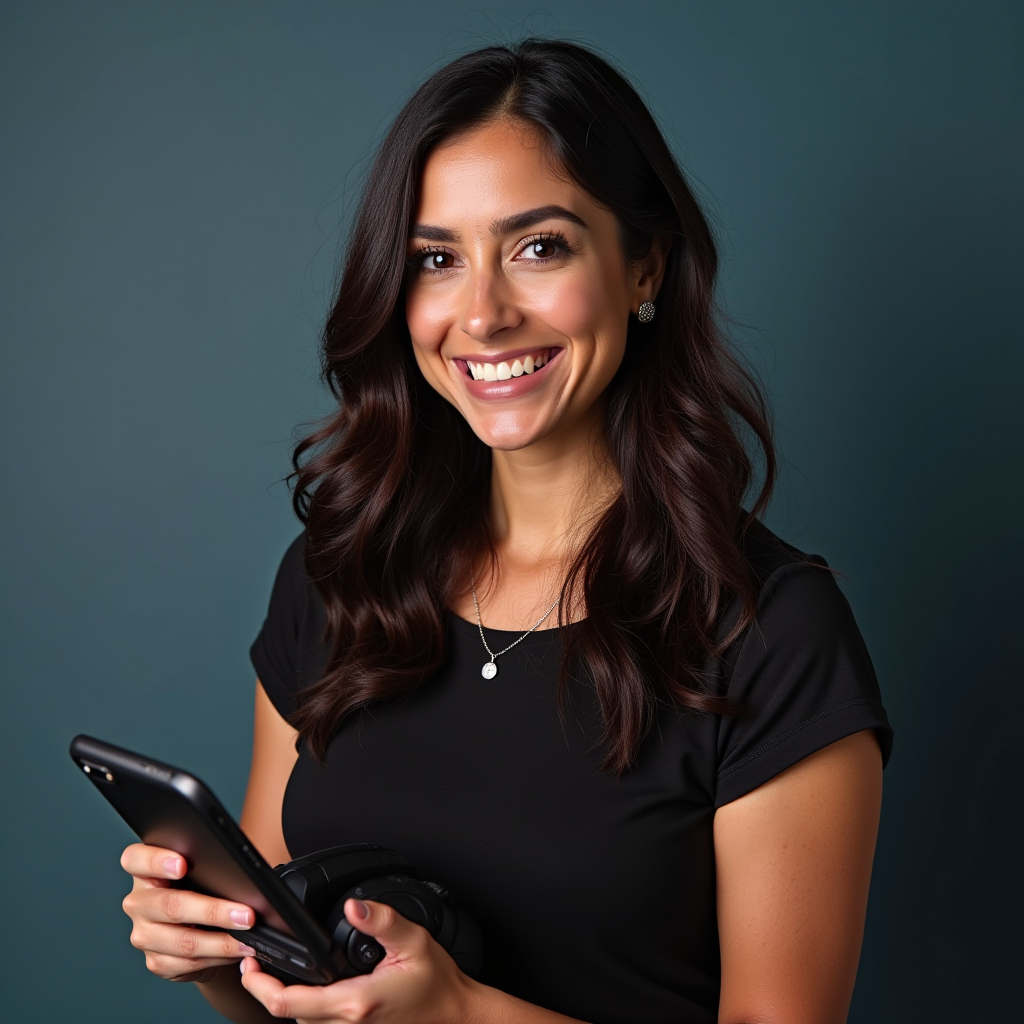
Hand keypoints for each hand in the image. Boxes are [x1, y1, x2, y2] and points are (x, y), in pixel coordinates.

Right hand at [120, 842, 257, 982]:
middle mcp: (139, 902)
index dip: (156, 861)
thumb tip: (240, 867)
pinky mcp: (156, 961)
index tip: (182, 865)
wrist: (202, 925)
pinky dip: (218, 957)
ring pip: (182, 941)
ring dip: (221, 942)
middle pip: (168, 905)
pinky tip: (237, 951)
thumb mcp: (204, 868)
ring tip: (248, 939)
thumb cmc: (205, 885)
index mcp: (144, 870)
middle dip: (212, 911)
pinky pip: (187, 963)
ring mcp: (144, 934)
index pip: (136, 859)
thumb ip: (209, 861)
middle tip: (246, 915)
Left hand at [240, 898, 476, 1022]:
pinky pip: (319, 1020)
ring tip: (271, 968)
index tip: (249, 963)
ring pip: (302, 1018)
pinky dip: (303, 1002)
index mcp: (354, 1002)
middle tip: (254, 959)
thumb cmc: (437, 983)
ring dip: (283, 996)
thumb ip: (381, 921)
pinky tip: (304, 982)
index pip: (287, 1003)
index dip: (259, 985)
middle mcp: (346, 1023)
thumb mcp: (414, 941)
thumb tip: (352, 906)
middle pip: (287, 1012)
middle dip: (265, 988)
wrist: (454, 1014)